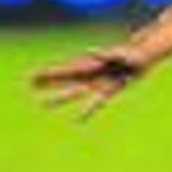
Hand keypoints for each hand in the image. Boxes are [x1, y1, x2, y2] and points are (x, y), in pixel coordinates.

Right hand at [32, 46, 146, 121]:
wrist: (142, 58)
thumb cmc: (130, 54)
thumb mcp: (118, 53)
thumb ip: (104, 54)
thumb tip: (88, 51)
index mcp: (89, 64)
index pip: (64, 70)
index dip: (48, 73)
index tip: (31, 76)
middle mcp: (90, 74)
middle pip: (64, 79)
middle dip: (48, 82)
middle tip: (29, 85)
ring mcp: (97, 83)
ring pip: (74, 92)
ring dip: (59, 97)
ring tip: (42, 103)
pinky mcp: (108, 91)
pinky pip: (95, 103)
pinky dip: (86, 111)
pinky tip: (77, 120)